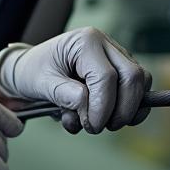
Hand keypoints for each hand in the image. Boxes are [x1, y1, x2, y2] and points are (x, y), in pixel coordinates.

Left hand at [0, 27, 151, 133]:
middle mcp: (105, 45)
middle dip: (122, 110)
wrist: (29, 70)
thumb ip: (63, 94)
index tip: (91, 126)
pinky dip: (126, 109)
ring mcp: (116, 56)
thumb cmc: (33, 72)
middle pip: (133, 78)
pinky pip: (136, 90)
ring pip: (140, 83)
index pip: (106, 77)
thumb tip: (87, 105)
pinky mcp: (120, 70)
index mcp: (85, 42)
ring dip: (125, 110)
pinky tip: (104, 117)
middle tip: (99, 127)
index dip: (103, 107)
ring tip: (98, 121)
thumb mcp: (41, 83)